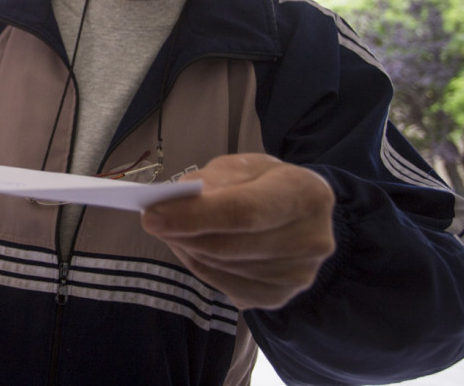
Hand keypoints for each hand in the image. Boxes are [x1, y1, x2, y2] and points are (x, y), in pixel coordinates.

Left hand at [141, 153, 335, 310]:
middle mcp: (311, 239)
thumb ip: (213, 179)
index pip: (243, 211)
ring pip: (222, 267)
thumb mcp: (244, 166)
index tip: (151, 215)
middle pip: (230, 245)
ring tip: (172, 230)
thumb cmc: (265, 183)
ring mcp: (298, 274)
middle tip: (152, 221)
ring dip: (188, 248)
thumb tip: (176, 203)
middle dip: (183, 233)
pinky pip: (224, 286)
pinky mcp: (280, 296)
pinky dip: (200, 266)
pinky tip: (192, 247)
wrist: (300, 213)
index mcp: (307, 194)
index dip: (194, 216)